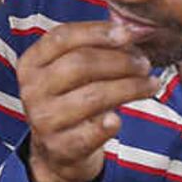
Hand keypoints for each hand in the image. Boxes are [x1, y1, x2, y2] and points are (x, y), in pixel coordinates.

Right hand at [17, 21, 157, 181]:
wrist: (57, 150)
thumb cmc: (71, 99)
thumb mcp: (68, 71)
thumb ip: (92, 48)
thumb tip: (133, 30)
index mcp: (31, 64)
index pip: (61, 37)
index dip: (97, 32)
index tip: (129, 34)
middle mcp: (32, 90)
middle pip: (79, 64)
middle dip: (120, 61)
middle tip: (145, 64)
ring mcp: (43, 119)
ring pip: (92, 97)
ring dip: (129, 88)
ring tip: (150, 85)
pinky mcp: (59, 146)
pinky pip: (90, 133)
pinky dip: (108, 125)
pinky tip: (120, 119)